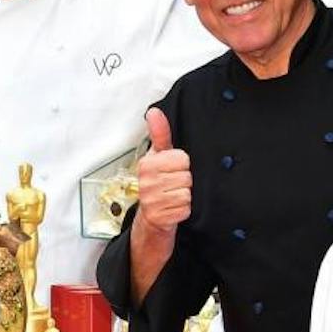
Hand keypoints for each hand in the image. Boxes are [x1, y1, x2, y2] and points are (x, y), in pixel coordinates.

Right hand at [135, 108, 190, 236]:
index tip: (172, 171)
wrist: (150, 219)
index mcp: (147, 165)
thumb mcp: (158, 157)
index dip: (182, 166)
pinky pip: (185, 209)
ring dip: (183, 197)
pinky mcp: (159, 218)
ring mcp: (151, 201)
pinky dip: (183, 211)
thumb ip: (159, 134)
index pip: (182, 159)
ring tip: (172, 197)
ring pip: (186, 193)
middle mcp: (146, 182)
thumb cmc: (157, 184)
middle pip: (186, 176)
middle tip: (172, 186)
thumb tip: (153, 111)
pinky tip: (173, 209)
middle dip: (184, 182)